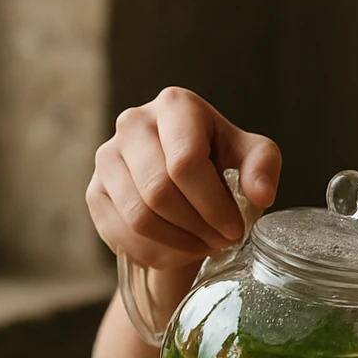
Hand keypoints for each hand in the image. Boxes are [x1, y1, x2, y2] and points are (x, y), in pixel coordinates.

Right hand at [87, 87, 280, 269]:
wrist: (183, 178)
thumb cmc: (221, 161)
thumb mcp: (252, 156)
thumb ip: (262, 167)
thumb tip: (261, 194)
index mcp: (175, 105)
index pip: (185, 162)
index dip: (212, 204)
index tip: (234, 228)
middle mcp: (133, 123)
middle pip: (159, 191)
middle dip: (197, 226)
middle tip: (222, 241)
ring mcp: (107, 156)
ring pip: (139, 216)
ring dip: (178, 243)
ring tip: (204, 245)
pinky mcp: (95, 190)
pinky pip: (120, 233)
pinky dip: (154, 252)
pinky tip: (177, 250)